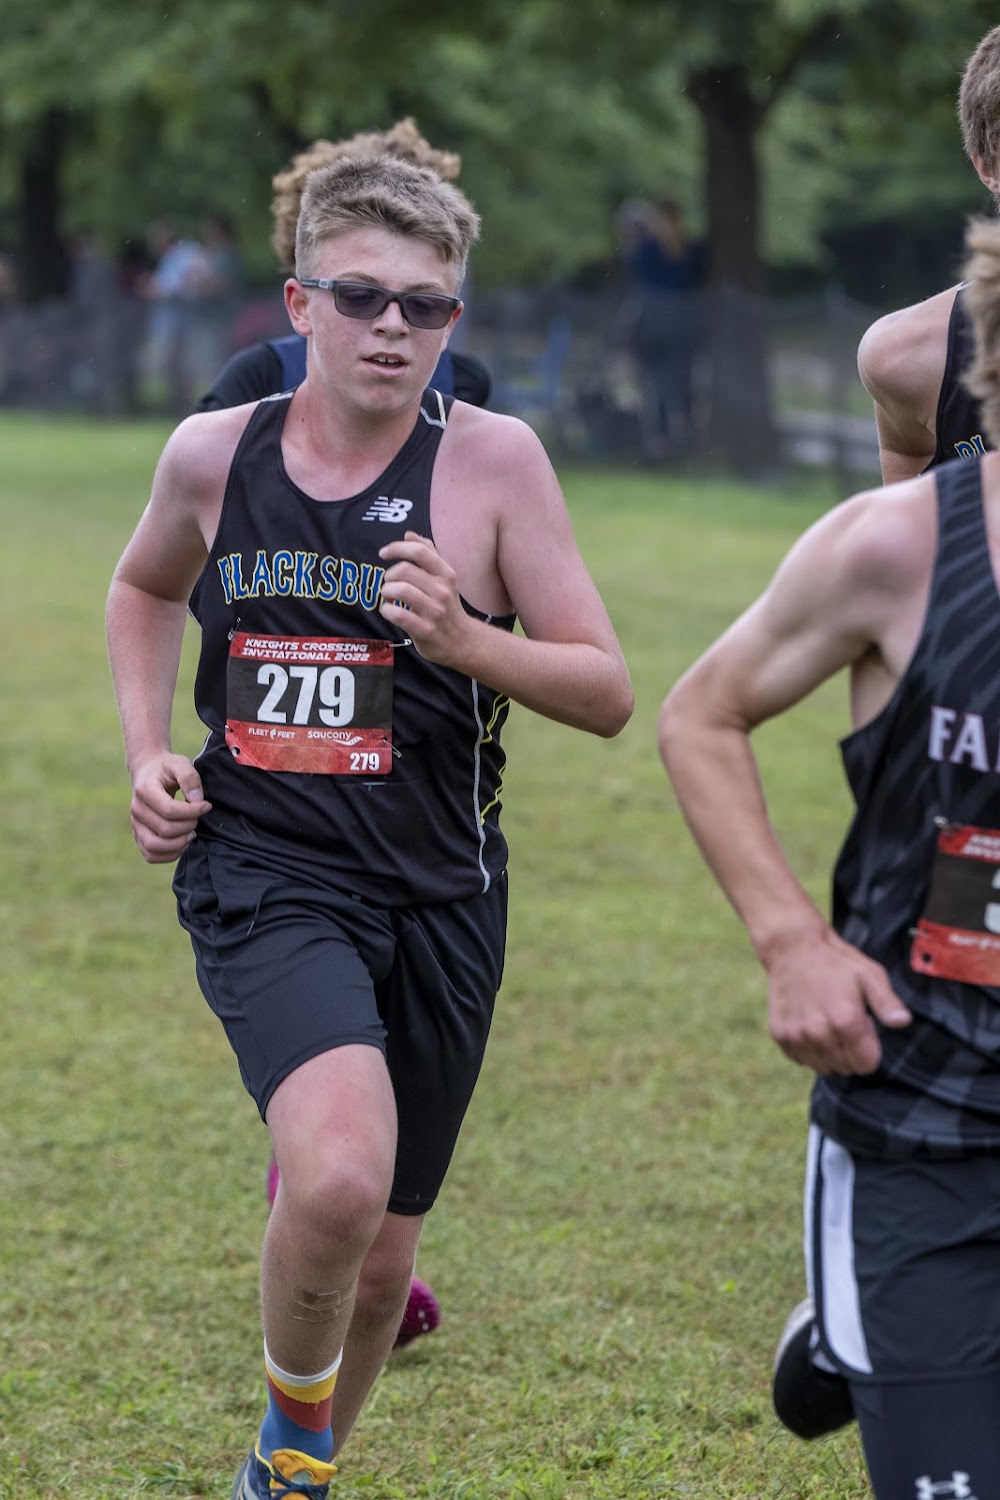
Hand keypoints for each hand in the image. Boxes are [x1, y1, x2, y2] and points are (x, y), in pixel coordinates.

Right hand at [129, 754, 211, 864]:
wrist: (148, 772)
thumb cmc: (167, 768)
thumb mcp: (180, 763)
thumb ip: (190, 778)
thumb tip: (197, 801)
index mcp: (144, 790)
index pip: (168, 810)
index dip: (192, 812)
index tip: (206, 806)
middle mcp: (136, 810)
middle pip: (164, 830)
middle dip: (189, 826)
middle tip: (198, 818)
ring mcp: (135, 825)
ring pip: (154, 847)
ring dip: (179, 844)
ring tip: (192, 833)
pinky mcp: (139, 836)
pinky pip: (150, 855)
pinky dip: (169, 855)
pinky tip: (183, 843)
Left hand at [379, 531, 471, 665]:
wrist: (463, 642)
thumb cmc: (448, 607)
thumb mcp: (444, 579)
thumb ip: (428, 554)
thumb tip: (409, 535)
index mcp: (446, 575)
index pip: (419, 552)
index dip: (397, 548)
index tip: (384, 553)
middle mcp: (442, 591)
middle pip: (405, 570)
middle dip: (389, 575)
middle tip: (389, 583)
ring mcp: (434, 612)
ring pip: (399, 590)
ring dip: (386, 592)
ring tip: (388, 597)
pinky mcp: (424, 630)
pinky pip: (397, 614)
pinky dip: (386, 610)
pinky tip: (390, 611)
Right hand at [766, 928, 911, 1074]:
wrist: (793, 949)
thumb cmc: (837, 962)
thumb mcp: (870, 975)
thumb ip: (888, 1002)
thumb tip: (903, 1022)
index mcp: (845, 1021)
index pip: (866, 1065)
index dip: (870, 1048)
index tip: (863, 1026)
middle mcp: (819, 1033)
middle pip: (845, 1068)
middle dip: (851, 1052)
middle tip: (844, 1023)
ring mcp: (796, 1036)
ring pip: (823, 1068)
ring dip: (829, 1054)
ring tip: (827, 1025)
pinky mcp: (780, 1035)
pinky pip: (802, 1060)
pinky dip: (809, 1050)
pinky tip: (810, 1026)